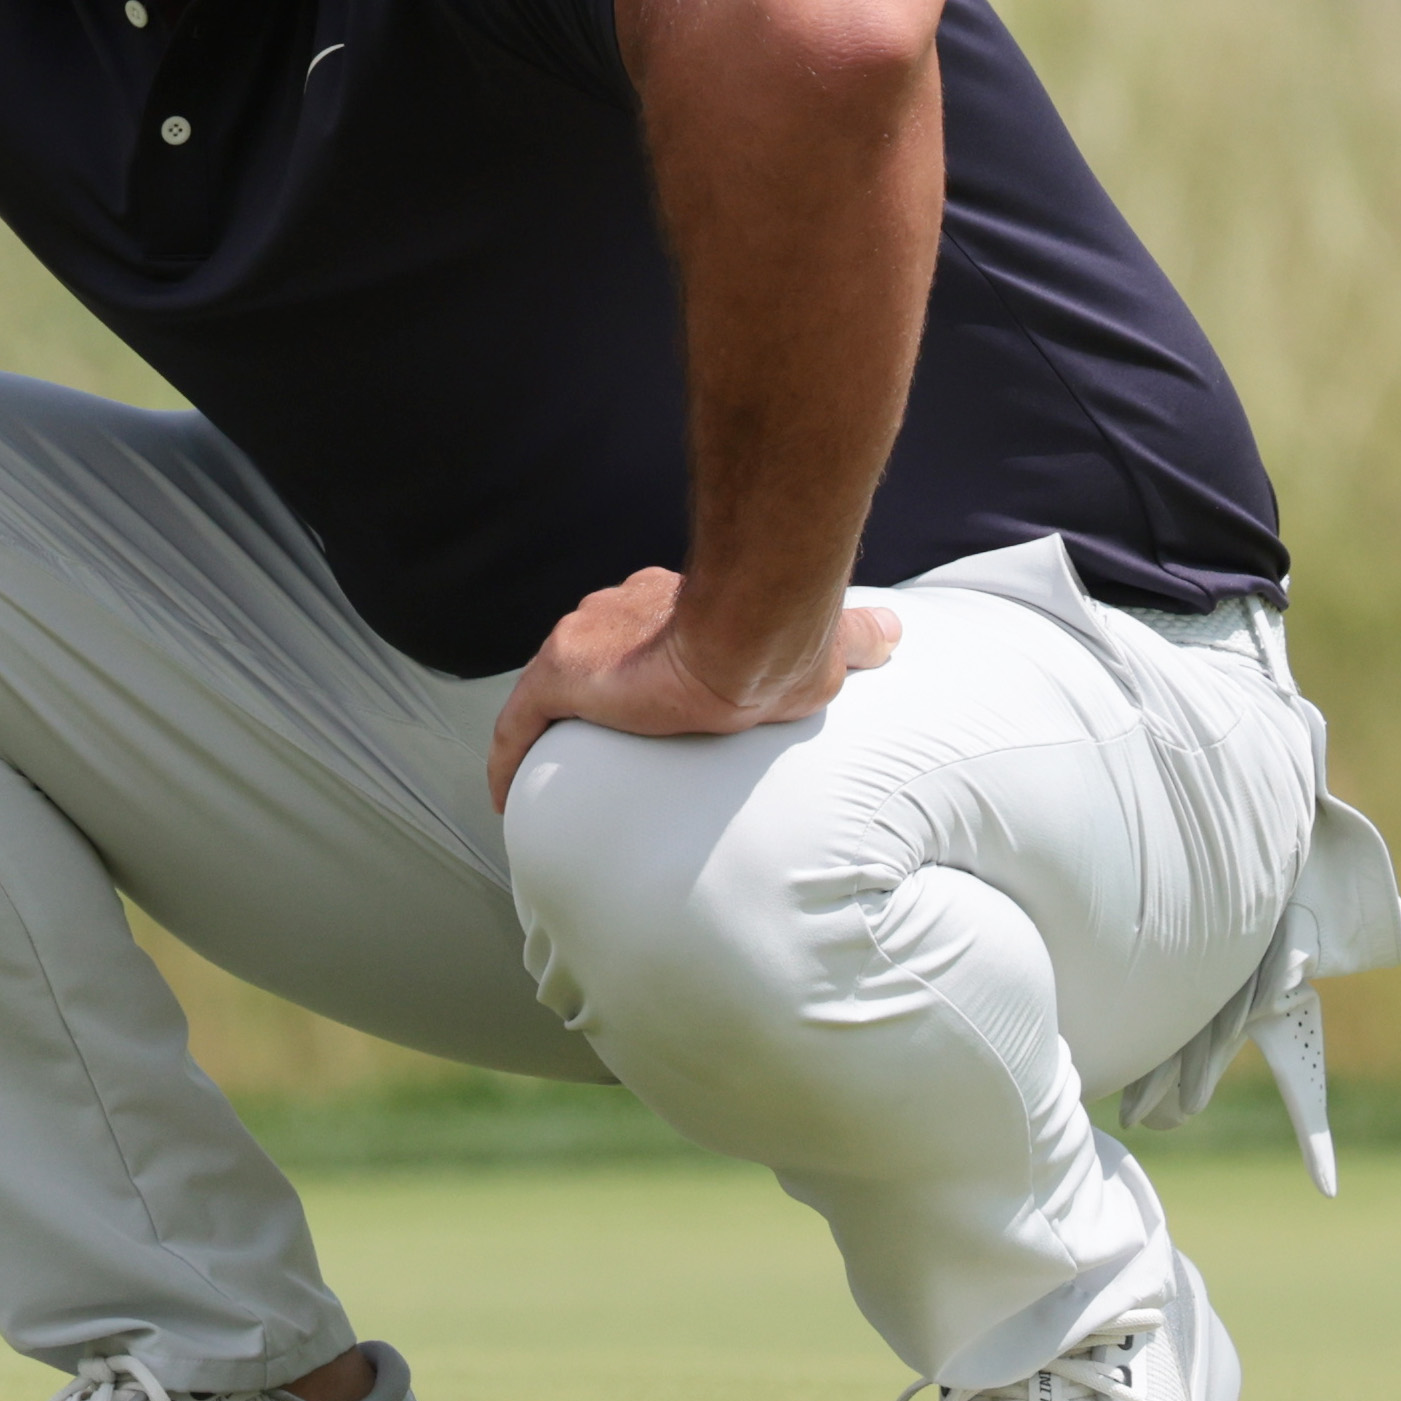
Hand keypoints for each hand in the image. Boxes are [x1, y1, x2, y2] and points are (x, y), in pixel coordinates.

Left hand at [484, 567, 901, 805]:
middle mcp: (632, 607)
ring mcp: (594, 636)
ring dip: (552, 726)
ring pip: (558, 685)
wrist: (754, 634)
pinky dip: (509, 758)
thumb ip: (855, 638)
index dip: (645, 661)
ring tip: (549, 773)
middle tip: (591, 742)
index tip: (642, 695)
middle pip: (599, 651)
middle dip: (594, 691)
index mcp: (688, 604)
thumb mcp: (832, 647)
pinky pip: (520, 722)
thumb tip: (895, 634)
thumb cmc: (790, 644)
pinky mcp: (565, 674)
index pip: (655, 629)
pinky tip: (505, 796)